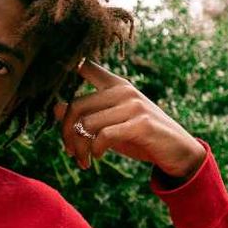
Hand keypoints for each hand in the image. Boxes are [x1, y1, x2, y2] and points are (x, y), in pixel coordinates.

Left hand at [53, 59, 205, 179]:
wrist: (176, 152)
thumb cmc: (139, 137)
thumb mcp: (110, 125)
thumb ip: (86, 115)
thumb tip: (55, 108)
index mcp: (115, 85)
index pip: (86, 67)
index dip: (65, 70)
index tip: (51, 80)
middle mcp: (123, 90)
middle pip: (75, 106)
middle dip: (67, 134)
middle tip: (70, 152)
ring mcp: (133, 105)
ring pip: (87, 124)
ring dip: (80, 148)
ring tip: (83, 161)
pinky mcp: (140, 123)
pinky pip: (104, 135)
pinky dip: (95, 150)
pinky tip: (97, 157)